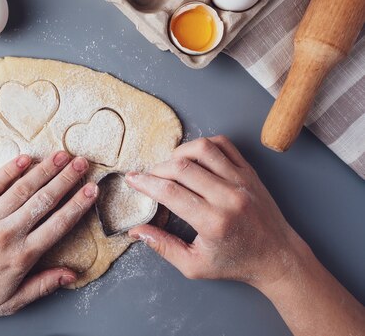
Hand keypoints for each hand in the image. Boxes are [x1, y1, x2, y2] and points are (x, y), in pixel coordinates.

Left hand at [0, 151, 97, 322]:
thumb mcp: (11, 302)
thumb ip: (43, 286)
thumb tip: (72, 274)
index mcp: (21, 256)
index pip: (58, 224)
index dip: (78, 205)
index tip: (92, 190)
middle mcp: (7, 233)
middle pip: (44, 200)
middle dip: (66, 179)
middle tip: (82, 163)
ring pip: (22, 188)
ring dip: (44, 169)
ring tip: (61, 156)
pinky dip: (10, 169)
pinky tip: (26, 157)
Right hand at [125, 136, 305, 288]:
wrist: (277, 258)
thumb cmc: (236, 263)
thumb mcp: (194, 265)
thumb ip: (163, 247)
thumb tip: (136, 230)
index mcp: (213, 222)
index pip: (170, 192)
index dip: (145, 183)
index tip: (133, 180)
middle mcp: (228, 197)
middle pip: (182, 168)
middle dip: (158, 170)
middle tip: (150, 178)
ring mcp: (241, 181)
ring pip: (202, 149)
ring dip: (179, 153)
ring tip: (172, 166)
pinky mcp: (250, 172)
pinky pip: (224, 144)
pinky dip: (204, 145)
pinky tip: (195, 158)